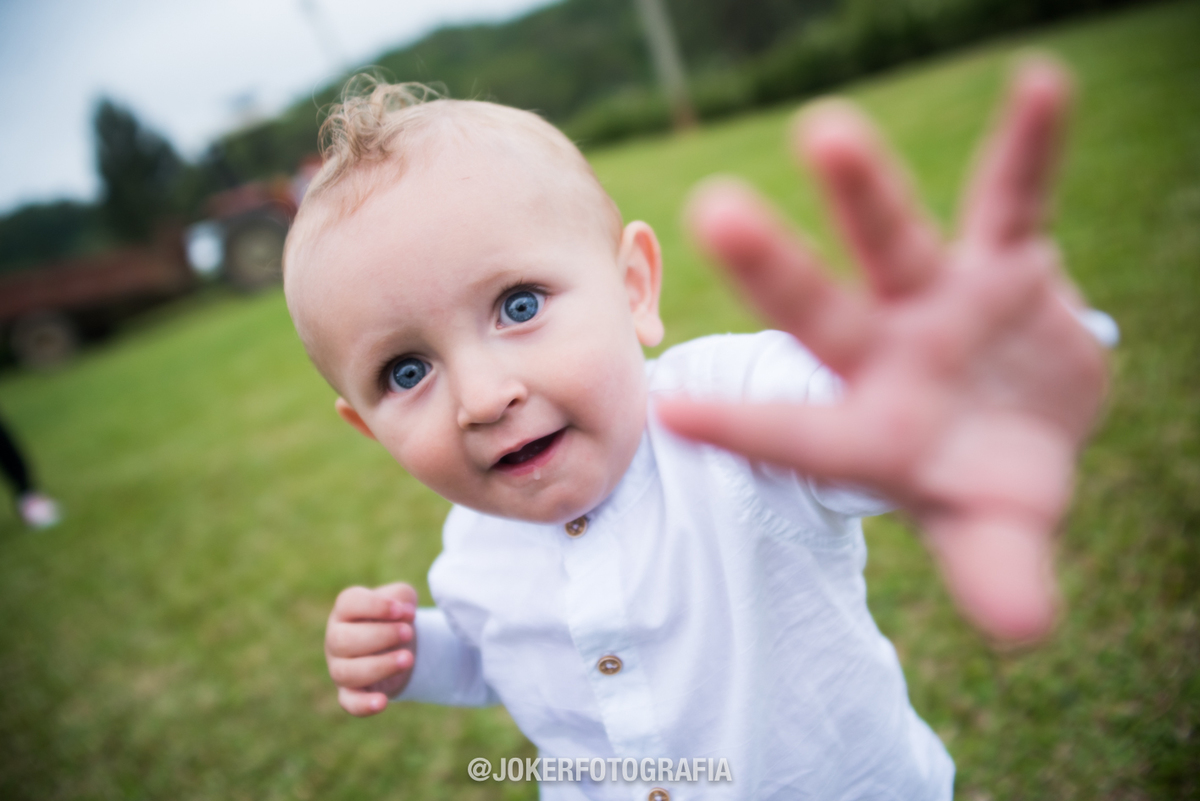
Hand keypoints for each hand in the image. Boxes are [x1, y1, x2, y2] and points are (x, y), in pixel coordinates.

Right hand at [324, 582, 417, 714]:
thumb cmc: (396, 617)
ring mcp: (339, 667)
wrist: (400, 646)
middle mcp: (336, 638)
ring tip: (408, 659)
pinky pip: (349, 703)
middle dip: (381, 636)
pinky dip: (363, 705)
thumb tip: (404, 613)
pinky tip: (382, 702)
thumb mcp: (402, 599)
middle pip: (343, 640)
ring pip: (346, 672)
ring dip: (380, 666)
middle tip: (408, 633)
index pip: (349, 603)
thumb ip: (401, 597)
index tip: (402, 611)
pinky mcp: (349, 693)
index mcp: (345, 610)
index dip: (375, 606)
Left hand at [657, 59, 1106, 642]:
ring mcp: (936, 302)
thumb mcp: (997, 531)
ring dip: (864, 189)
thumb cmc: (986, 485)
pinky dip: (1028, 145)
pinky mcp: (1001, 261)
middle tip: (712, 210)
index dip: (743, 428)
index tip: (667, 412)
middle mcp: (885, 356)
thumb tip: (1025, 629)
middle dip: (774, 270)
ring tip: (825, 126)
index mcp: (868, 434)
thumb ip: (999, 569)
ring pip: (892, 240)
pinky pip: (1012, 197)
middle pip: (819, 314)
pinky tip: (1037, 83)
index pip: (797, 433)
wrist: (1024, 418)